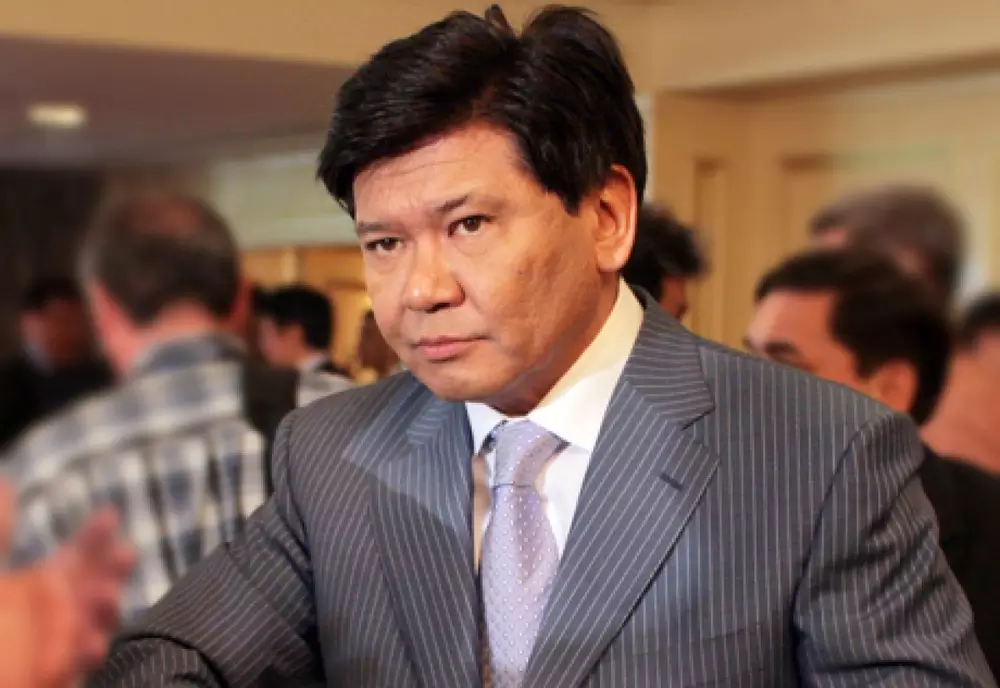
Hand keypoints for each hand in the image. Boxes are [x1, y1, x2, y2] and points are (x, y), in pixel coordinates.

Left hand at [0, 483, 134, 686]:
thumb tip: (6, 482)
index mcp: (37, 588)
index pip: (79, 557)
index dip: (95, 537)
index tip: (108, 515)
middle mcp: (53, 615)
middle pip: (97, 586)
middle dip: (114, 569)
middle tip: (126, 554)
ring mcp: (58, 648)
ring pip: (95, 626)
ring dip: (106, 610)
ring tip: (105, 596)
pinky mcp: (56, 677)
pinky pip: (77, 669)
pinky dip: (84, 654)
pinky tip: (85, 644)